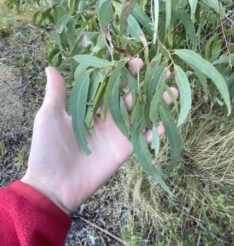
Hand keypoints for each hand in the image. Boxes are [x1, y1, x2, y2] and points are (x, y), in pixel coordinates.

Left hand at [21, 59, 177, 213]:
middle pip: (132, 98)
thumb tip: (50, 68)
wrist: (54, 184)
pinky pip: (144, 138)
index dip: (125, 74)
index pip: (113, 86)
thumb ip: (57, 93)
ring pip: (142, 115)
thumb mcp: (50, 116)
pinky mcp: (125, 150)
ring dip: (156, 104)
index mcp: (92, 108)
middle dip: (146, 85)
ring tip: (172, 90)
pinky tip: (168, 120)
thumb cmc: (47, 148)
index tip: (136, 62)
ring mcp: (119, 134)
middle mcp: (109, 119)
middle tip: (162, 71)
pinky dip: (156, 131)